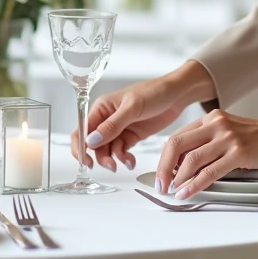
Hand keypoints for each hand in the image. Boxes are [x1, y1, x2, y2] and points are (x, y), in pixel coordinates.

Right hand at [72, 60, 216, 171]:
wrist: (177, 95)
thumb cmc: (154, 92)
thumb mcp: (132, 108)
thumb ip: (112, 125)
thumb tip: (91, 141)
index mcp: (102, 108)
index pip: (82, 129)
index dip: (80, 147)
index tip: (86, 161)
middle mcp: (107, 119)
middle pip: (93, 144)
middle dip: (100, 156)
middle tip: (111, 165)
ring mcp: (119, 129)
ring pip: (107, 150)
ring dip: (113, 159)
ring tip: (127, 161)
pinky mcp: (130, 137)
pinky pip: (120, 152)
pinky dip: (124, 158)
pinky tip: (131, 161)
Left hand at [156, 109, 257, 199]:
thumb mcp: (230, 133)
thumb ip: (210, 142)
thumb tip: (186, 165)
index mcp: (212, 118)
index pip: (178, 136)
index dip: (165, 158)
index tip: (162, 174)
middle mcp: (217, 124)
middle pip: (177, 144)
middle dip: (164, 168)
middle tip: (161, 185)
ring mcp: (228, 137)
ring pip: (191, 159)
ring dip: (178, 178)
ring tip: (173, 191)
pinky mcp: (239, 152)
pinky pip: (210, 171)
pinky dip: (195, 184)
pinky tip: (188, 192)